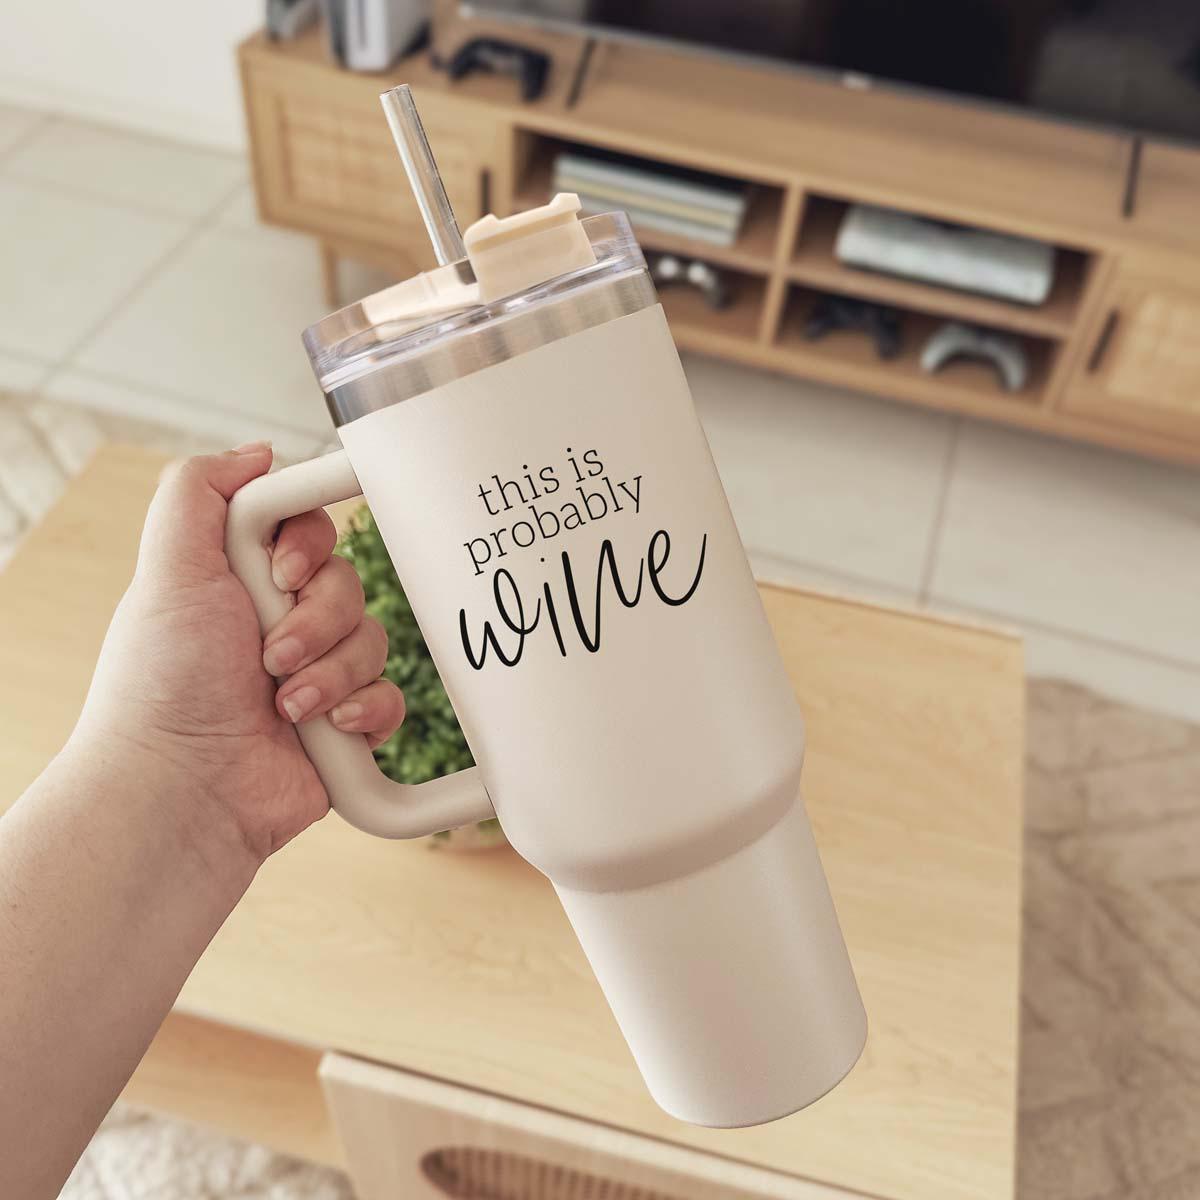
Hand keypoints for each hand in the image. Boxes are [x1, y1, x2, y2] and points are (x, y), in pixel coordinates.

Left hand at [72, 444, 404, 874]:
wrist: (181, 790)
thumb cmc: (162, 685)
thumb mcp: (168, 570)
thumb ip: (200, 493)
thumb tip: (258, 453)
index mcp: (244, 581)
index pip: (311, 530)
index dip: (311, 544)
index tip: (282, 572)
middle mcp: (283, 622)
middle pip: (350, 582)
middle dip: (317, 620)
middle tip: (270, 655)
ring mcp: (317, 674)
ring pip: (375, 639)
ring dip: (331, 671)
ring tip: (286, 705)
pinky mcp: (345, 724)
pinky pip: (391, 696)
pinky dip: (363, 710)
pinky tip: (330, 728)